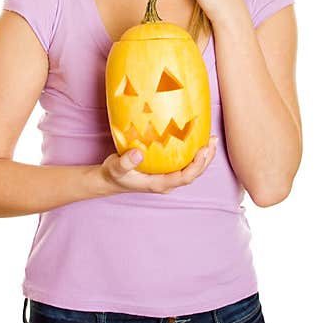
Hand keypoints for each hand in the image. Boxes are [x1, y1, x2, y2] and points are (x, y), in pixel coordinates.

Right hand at [97, 136, 218, 194]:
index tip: (202, 151)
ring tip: (211, 139)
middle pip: (194, 173)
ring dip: (203, 155)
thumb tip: (138, 154)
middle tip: (212, 141)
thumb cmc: (113, 174)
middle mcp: (167, 182)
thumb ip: (125, 162)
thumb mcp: (115, 168)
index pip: (185, 178)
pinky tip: (197, 139)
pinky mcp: (167, 169)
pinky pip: (185, 162)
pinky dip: (194, 152)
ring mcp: (168, 176)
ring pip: (192, 168)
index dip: (196, 165)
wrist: (109, 179)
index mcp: (159, 184)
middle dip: (206, 158)